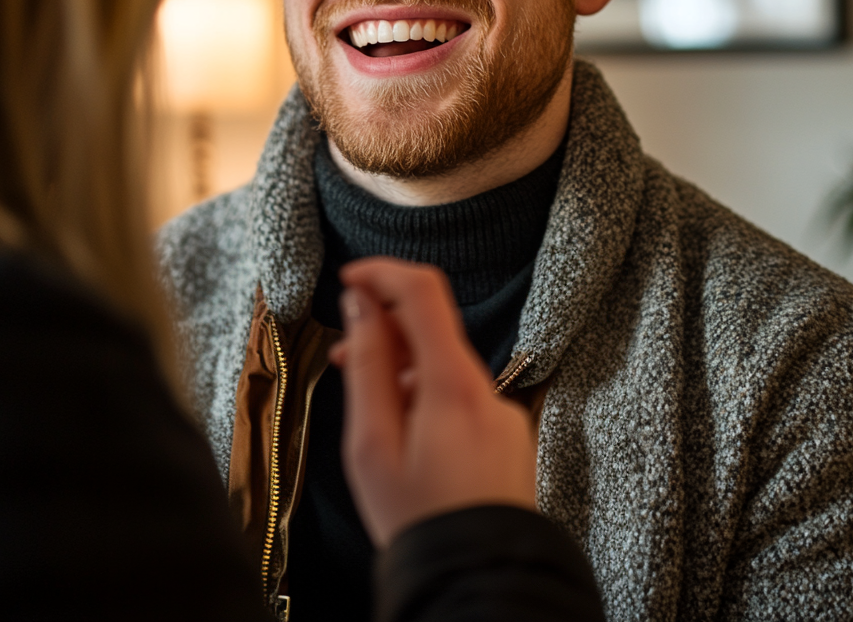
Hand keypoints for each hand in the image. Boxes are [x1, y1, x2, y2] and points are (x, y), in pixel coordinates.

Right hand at [329, 257, 537, 547]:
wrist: (476, 580)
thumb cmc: (419, 521)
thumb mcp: (372, 442)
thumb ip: (368, 364)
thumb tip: (362, 306)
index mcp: (453, 386)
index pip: (423, 291)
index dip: (382, 272)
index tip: (351, 276)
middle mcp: (486, 391)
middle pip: (434, 330)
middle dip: (385, 330)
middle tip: (345, 351)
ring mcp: (502, 413)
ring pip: (444, 365)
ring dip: (403, 368)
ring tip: (368, 399)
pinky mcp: (507, 435)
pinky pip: (462, 395)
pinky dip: (428, 395)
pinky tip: (405, 427)